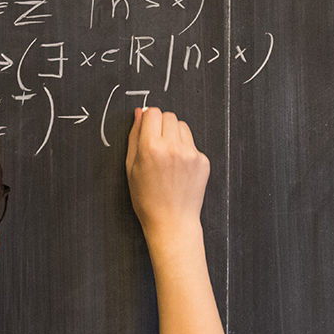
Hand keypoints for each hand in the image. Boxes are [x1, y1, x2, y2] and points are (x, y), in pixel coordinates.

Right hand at [125, 107, 209, 244]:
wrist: (172, 221)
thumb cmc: (147, 199)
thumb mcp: (131, 167)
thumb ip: (134, 136)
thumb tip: (139, 113)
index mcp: (151, 147)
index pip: (152, 112)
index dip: (148, 119)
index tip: (148, 129)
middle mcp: (172, 147)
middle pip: (169, 116)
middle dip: (161, 125)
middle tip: (157, 144)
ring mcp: (190, 153)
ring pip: (182, 126)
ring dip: (175, 134)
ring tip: (169, 156)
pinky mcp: (203, 160)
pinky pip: (192, 143)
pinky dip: (186, 150)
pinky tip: (179, 168)